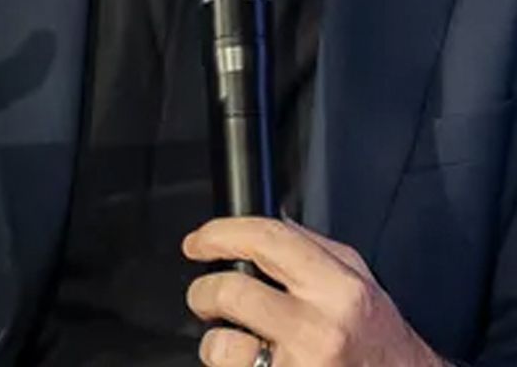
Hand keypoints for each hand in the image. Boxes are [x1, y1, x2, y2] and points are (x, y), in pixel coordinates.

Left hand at [184, 216, 444, 365]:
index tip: (198, 242)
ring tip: (239, 343)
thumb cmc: (381, 345)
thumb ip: (314, 251)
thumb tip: (262, 228)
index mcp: (340, 290)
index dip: (219, 234)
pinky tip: (255, 366)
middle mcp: (321, 329)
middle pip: (231, 291)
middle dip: (204, 294)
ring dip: (217, 343)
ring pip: (222, 344)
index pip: (267, 239)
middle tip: (208, 300)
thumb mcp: (361, 286)